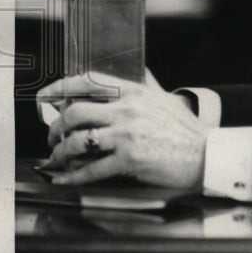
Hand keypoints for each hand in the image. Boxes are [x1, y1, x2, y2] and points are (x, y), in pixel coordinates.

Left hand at [37, 70, 208, 188]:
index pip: (89, 82)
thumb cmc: (186, 129)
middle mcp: (128, 110)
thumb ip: (147, 85)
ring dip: (60, 152)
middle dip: (56, 126)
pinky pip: (90, 170)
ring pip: (78, 141)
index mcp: (135, 91)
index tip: (45, 97)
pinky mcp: (129, 160)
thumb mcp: (165, 98)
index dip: (60, 87)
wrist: (206, 154)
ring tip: (58, 158)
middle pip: (75, 112)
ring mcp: (127, 135)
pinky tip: (64, 180)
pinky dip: (72, 177)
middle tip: (53, 136)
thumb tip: (139, 72)